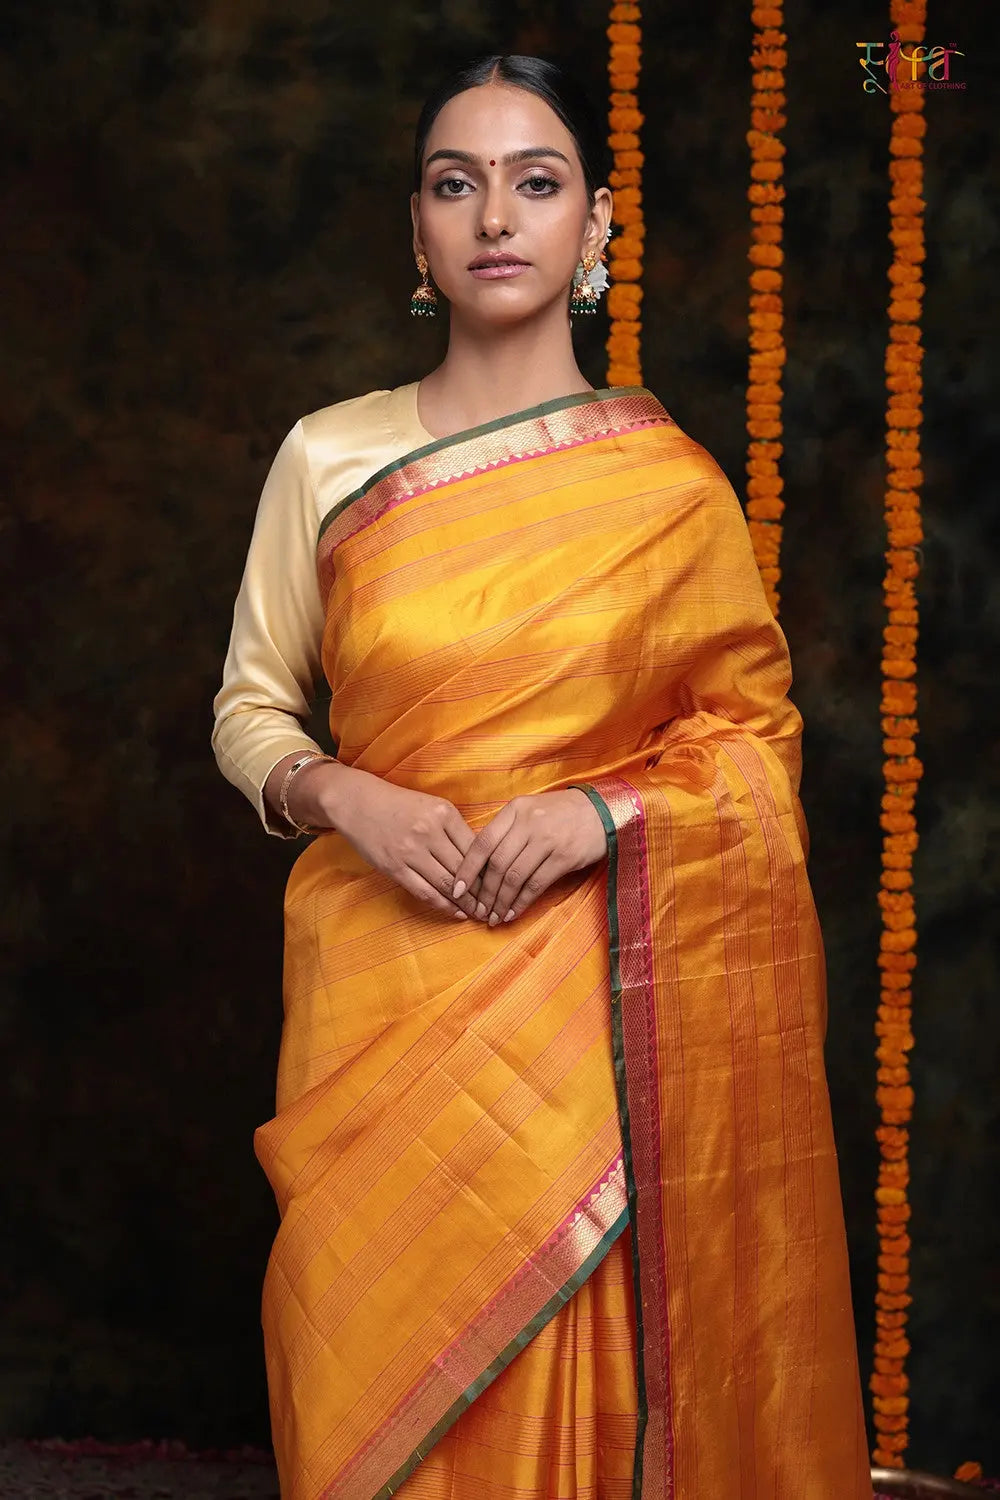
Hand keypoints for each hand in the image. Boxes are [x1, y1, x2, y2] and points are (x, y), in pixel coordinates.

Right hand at [304, 764, 485, 918]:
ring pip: (447, 883)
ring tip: (479, 914)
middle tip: (496, 906)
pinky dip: (443, 905)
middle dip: (482, 891)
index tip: (501, 884)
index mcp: (444, 813)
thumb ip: (455, 829)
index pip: (476, 847)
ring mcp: (411, 851)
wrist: (358, 803)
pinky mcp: (395, 867)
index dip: (490, 870)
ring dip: (466, 903)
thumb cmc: (400, 806)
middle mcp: (429, 832)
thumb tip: (482, 859)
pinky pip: (424, 891)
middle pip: (464, 868)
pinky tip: (455, 912)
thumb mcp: (432, 806)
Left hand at [449, 789, 607, 925]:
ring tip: (493, 916)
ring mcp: (547, 840)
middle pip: (496, 863)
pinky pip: (536, 884)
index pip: (482, 842)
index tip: (457, 889)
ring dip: (501, 901)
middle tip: (477, 911)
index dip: (467, 869)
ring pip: (514, 877)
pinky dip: (521, 902)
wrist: (602, 811)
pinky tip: (513, 912)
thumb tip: (478, 864)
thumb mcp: (529, 811)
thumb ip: (506, 830)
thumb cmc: (560, 814)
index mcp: (515, 810)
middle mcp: (528, 823)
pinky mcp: (564, 857)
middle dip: (483, 892)